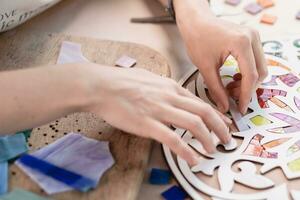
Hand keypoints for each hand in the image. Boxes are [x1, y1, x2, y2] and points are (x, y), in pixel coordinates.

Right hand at [82, 65, 231, 164]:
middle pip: (204, 112)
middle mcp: (169, 97)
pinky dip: (186, 151)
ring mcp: (159, 110)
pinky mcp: (147, 124)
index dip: (216, 115)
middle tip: (226, 139)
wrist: (101, 85)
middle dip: (219, 127)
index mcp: (170, 87)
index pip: (200, 102)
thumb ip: (164, 88)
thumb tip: (172, 95)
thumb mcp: (149, 79)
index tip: (223, 124)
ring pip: (194, 124)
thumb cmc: (122, 82)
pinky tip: (192, 159)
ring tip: (212, 149)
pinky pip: (173, 139)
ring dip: (207, 139)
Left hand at [174, 0, 267, 113]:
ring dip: (248, 81)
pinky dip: (248, 73)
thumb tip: (224, 106)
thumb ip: (216, 89)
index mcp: (242, 43)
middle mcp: (253, 37)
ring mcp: (254, 36)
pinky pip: (256, 60)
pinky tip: (234, 78)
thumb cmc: (197, 39)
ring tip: (229, 87)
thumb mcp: (205, 67)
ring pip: (260, 67)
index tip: (240, 108)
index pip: (251, 76)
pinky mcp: (251, 38)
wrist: (196, 22)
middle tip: (231, 97)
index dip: (245, 95)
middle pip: (260, 72)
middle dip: (247, 89)